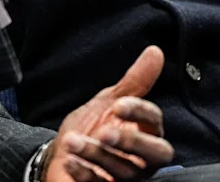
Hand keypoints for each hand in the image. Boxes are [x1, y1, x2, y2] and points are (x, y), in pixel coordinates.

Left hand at [44, 46, 173, 181]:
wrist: (63, 152)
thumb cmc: (92, 126)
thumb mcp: (110, 100)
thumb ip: (134, 81)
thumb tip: (155, 51)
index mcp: (146, 132)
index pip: (155, 122)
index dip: (140, 112)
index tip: (119, 103)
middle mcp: (142, 157)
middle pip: (155, 154)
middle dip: (131, 141)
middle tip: (104, 131)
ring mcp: (127, 176)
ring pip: (124, 170)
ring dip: (97, 154)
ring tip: (73, 141)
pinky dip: (85, 173)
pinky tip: (71, 160)